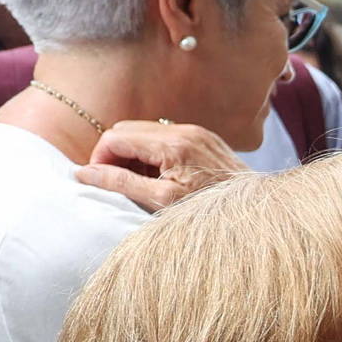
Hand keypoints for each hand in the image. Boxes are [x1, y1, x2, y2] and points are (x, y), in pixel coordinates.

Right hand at [72, 121, 242, 211]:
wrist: (256, 212)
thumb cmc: (209, 211)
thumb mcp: (161, 201)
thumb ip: (122, 183)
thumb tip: (84, 173)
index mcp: (173, 143)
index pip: (116, 137)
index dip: (99, 159)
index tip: (99, 181)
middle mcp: (185, 130)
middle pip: (127, 130)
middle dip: (114, 155)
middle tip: (119, 183)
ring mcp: (196, 132)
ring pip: (144, 132)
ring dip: (132, 155)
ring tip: (141, 184)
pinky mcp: (204, 138)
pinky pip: (164, 137)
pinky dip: (152, 154)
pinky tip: (159, 178)